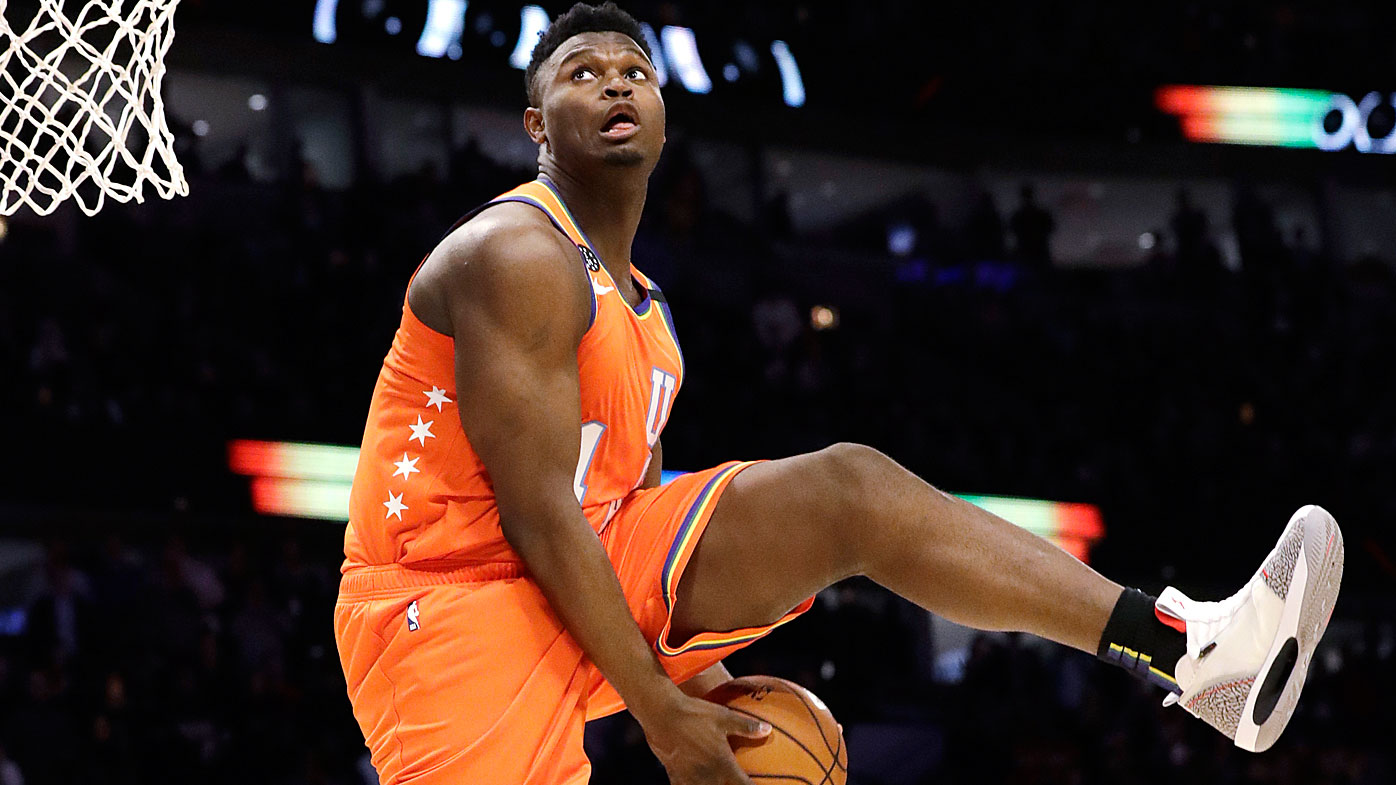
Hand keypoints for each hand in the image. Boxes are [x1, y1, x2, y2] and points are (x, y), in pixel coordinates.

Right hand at [638, 693, 771, 783]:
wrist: (662, 716)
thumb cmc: (695, 714)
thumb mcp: (724, 716)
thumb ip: (746, 726)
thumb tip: (767, 730)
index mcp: (723, 765)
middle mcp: (708, 778)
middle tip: (737, 783)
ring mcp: (691, 780)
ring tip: (719, 784)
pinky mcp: (675, 778)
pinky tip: (696, 784)